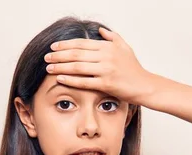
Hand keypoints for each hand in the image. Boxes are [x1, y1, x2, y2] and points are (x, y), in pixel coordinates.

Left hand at [44, 27, 161, 105]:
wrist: (145, 85)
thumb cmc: (134, 68)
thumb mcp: (125, 48)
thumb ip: (112, 38)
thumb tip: (100, 31)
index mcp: (108, 47)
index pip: (81, 44)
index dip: (65, 44)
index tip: (53, 46)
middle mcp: (106, 56)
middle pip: (76, 54)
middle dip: (58, 55)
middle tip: (46, 57)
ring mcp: (106, 70)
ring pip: (77, 67)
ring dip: (60, 66)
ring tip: (49, 68)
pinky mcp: (106, 84)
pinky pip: (84, 81)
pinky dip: (70, 79)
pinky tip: (60, 77)